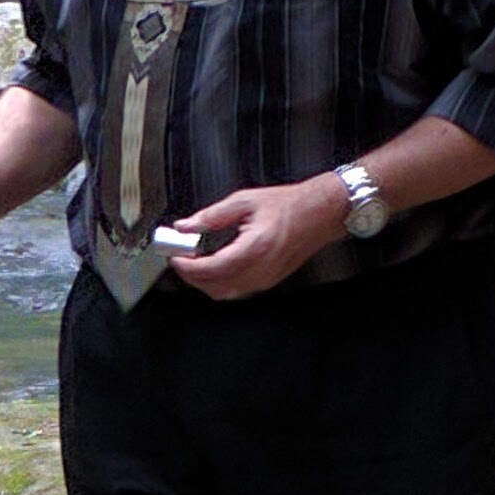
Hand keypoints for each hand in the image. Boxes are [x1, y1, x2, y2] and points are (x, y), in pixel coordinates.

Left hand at [168, 176, 349, 299]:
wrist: (319, 214)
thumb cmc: (289, 205)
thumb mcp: (245, 201)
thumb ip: (211, 216)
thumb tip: (186, 226)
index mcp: (256, 247)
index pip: (212, 268)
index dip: (188, 266)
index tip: (175, 256)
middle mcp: (261, 269)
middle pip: (214, 286)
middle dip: (191, 276)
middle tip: (180, 257)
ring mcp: (266, 280)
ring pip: (224, 293)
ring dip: (204, 281)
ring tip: (194, 260)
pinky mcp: (268, 282)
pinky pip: (237, 291)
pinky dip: (219, 283)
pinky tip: (213, 266)